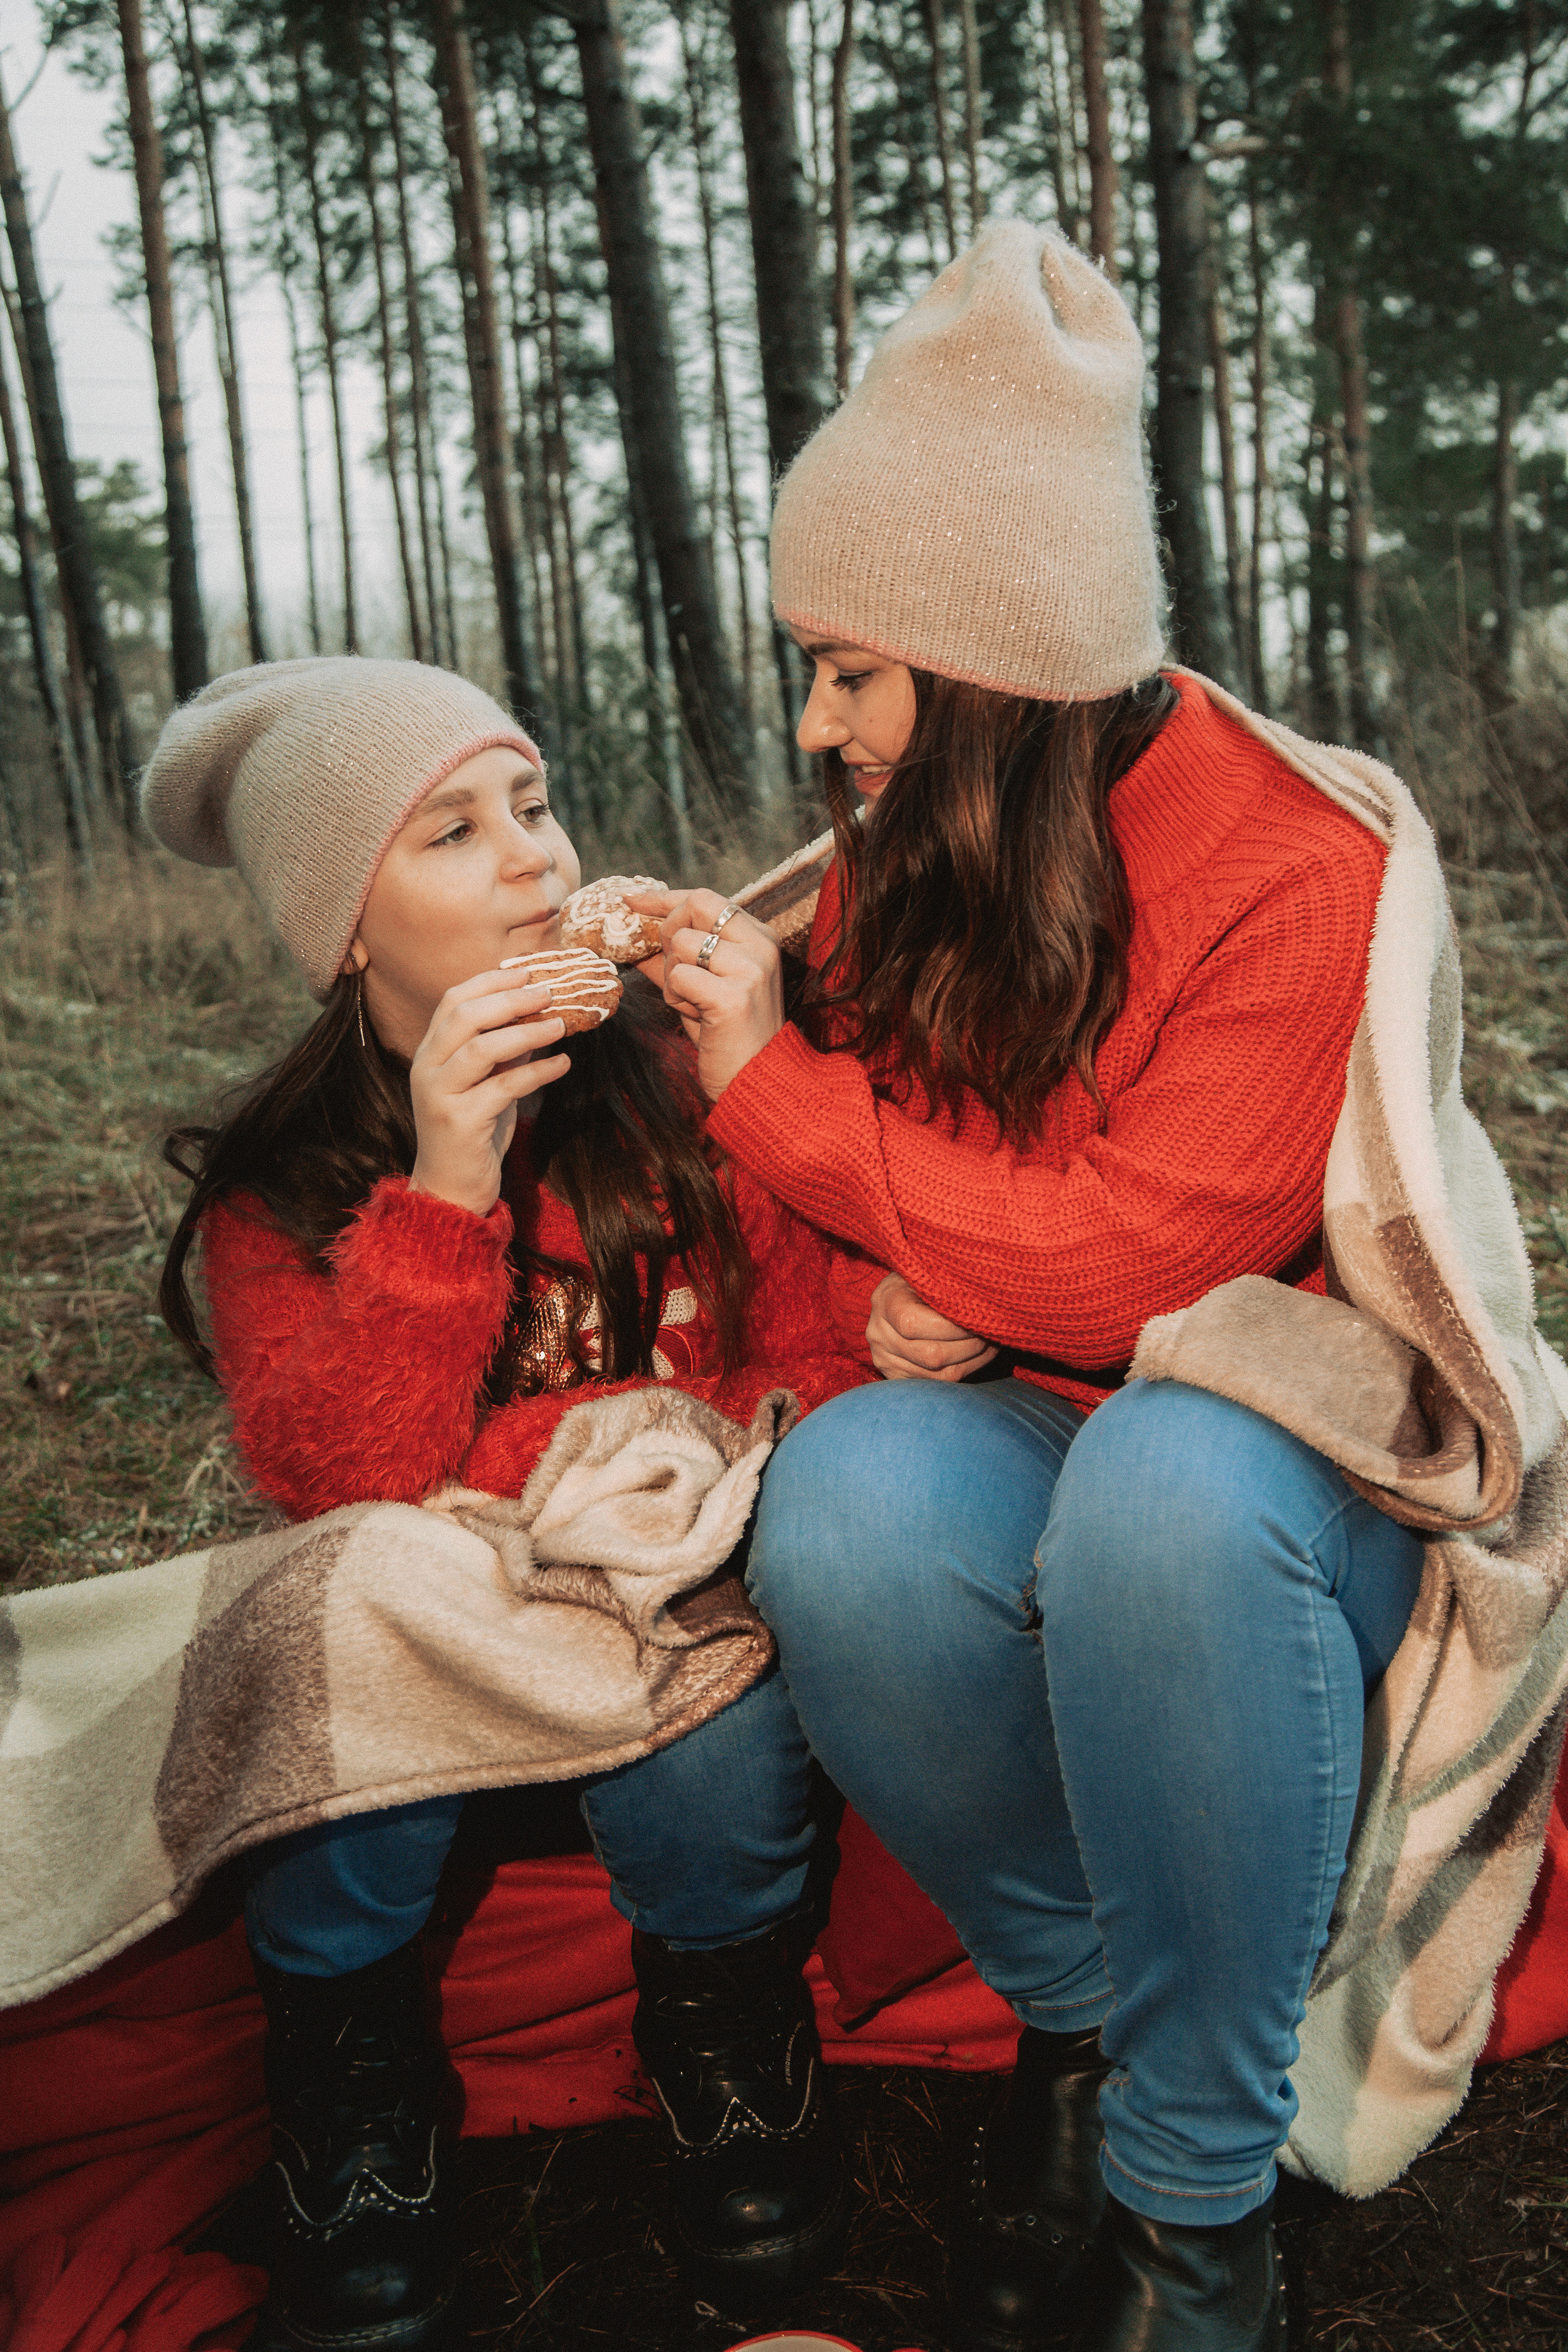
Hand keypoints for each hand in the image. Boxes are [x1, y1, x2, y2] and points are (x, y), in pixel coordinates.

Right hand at [407, 973, 570, 1216]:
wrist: (450, 1189)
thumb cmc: (473, 1133)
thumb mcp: (487, 1083)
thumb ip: (504, 1052)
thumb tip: (538, 1017)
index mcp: (429, 1053)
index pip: (452, 1001)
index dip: (490, 982)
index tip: (527, 973)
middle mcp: (427, 1068)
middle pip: (465, 1016)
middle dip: (511, 999)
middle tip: (549, 993)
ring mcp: (440, 1094)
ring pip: (482, 1048)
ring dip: (527, 1032)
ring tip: (561, 1026)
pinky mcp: (461, 1122)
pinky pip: (505, 1087)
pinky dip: (538, 1072)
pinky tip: (562, 1065)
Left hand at [654, 888, 783, 1100]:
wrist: (757, 1082)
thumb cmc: (728, 1035)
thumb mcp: (701, 986)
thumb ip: (674, 957)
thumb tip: (633, 936)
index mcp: (759, 938)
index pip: (706, 898)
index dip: (663, 899)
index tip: (631, 900)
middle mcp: (760, 947)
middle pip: (695, 906)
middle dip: (668, 932)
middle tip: (671, 967)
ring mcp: (751, 970)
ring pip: (682, 944)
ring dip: (672, 975)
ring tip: (692, 1002)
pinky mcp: (733, 997)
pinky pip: (678, 977)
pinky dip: (675, 997)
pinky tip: (696, 1015)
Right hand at [867, 1273, 998, 1381]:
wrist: (898, 1296)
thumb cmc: (922, 1279)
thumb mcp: (929, 1273)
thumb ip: (947, 1288)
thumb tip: (980, 1306)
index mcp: (885, 1301)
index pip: (914, 1324)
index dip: (952, 1327)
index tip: (978, 1318)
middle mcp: (878, 1335)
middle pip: (930, 1355)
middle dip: (970, 1346)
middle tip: (991, 1332)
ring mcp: (885, 1359)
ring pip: (939, 1375)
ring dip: (973, 1361)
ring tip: (990, 1343)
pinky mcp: (896, 1376)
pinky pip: (937, 1383)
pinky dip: (964, 1370)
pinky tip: (977, 1356)